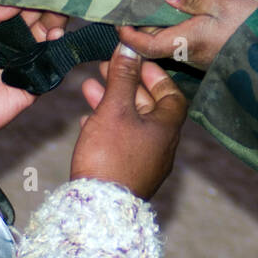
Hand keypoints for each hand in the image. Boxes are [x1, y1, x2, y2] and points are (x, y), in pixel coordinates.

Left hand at [0, 0, 68, 140]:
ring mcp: (21, 63)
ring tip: (60, 12)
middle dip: (47, 6)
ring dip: (55, 24)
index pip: (17, 7)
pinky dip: (57, 51)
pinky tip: (56, 36)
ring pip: (47, 39)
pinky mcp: (29, 85)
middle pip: (36, 20)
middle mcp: (9, 44)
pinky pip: (49, 66)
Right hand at [71, 44, 187, 198]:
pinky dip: (107, 126)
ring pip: (132, 123)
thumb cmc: (111, 157)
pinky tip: (86, 119)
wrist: (99, 211)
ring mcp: (146, 161)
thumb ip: (122, 77)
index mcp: (168, 127)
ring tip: (89, 87)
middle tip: (107, 68)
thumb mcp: (115, 109)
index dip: (154, 74)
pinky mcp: (128, 174)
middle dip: (127, 85)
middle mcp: (162, 145)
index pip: (171, 93)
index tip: (136, 60)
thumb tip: (129, 46)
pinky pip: (121, 141)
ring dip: (112, 103)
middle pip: (149, 107)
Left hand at [116, 0, 257, 69]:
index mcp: (184, 42)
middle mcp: (187, 54)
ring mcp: (198, 58)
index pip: (144, 45)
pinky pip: (181, 46)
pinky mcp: (208, 56)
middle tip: (131, 9)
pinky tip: (175, 16)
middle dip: (139, 32)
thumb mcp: (222, 3)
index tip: (118, 21)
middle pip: (153, 47)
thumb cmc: (250, 25)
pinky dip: (171, 33)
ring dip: (156, 32)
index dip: (127, 36)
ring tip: (151, 9)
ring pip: (167, 47)